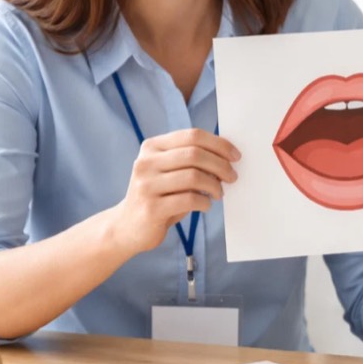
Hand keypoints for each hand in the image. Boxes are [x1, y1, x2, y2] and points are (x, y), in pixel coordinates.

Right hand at [110, 128, 239, 255]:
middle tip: (232, 177)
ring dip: (214, 185)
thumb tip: (227, 156)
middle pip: (195, 154)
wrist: (127, 227)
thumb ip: (190, 160)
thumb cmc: (158, 196)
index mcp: (152, 147)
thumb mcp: (169, 171)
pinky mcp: (151, 208)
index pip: (192, 136)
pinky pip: (189, 200)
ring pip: (194, 176)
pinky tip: (205, 205)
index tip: (235, 156)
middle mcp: (146, 162)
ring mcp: (146, 185)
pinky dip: (204, 202)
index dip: (219, 144)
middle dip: (221, 165)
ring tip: (218, 193)